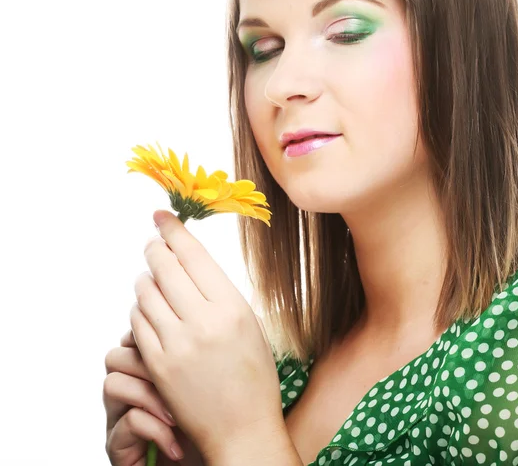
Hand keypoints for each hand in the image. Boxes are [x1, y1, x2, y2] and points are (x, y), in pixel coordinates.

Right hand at [103, 329, 204, 465]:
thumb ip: (202, 346)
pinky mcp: (119, 444)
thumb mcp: (212, 376)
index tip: (188, 343)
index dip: (158, 333)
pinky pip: (126, 422)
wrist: (214, 463)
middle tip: (181, 376)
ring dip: (150, 395)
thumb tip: (214, 310)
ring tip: (178, 412)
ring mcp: (121, 414)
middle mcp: (133, 385)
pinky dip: (154, 429)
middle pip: (122, 351)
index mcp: (153, 364)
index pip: (142, 331)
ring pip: (115, 382)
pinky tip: (176, 438)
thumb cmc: (213, 421)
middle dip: (151, 361)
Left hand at [129, 210, 284, 463]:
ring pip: (145, 293)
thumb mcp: (249, 324)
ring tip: (153, 280)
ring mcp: (177, 344)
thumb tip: (188, 262)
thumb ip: (218, 292)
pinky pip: (137, 322)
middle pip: (164, 268)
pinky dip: (140, 309)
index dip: (174, 230)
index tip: (162, 216)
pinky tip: (149, 308)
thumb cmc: (253, 376)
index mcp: (233, 307)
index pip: (193, 255)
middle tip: (153, 243)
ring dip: (146, 280)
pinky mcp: (158, 365)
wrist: (242, 428)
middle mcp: (203, 321)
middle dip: (155, 249)